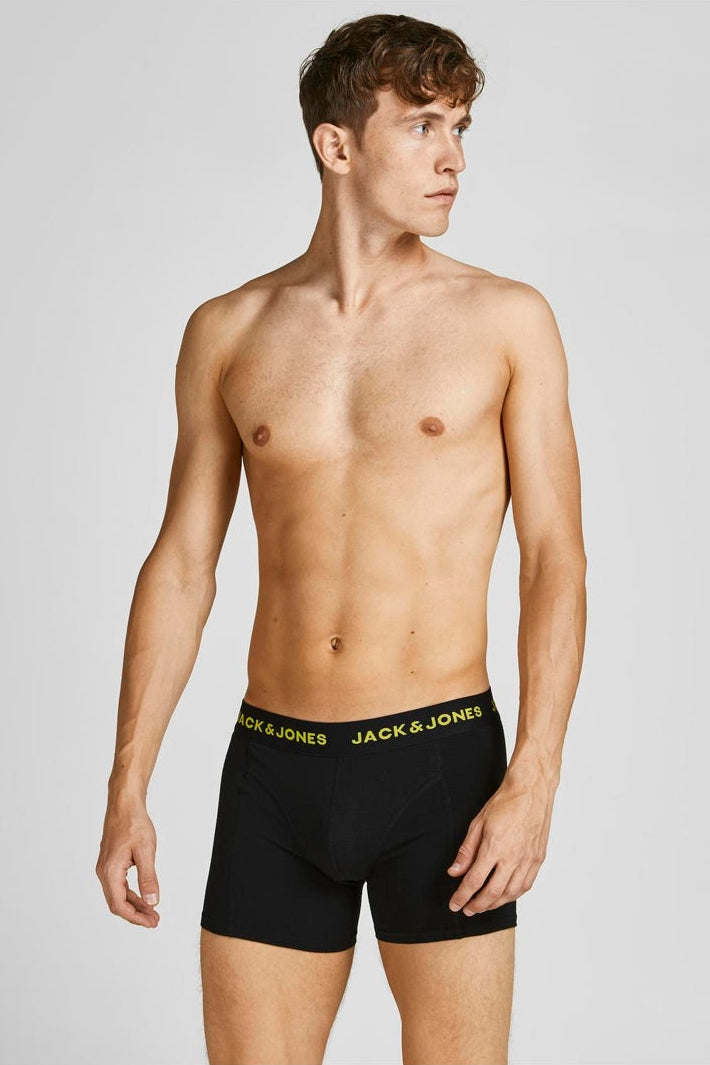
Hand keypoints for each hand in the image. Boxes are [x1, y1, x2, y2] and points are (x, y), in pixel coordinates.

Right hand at [95, 797, 160, 927]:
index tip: (151, 922)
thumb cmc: (134, 823)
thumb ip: (148, 878)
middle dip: (136, 914)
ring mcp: (105, 867)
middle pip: (117, 902)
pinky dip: (131, 893)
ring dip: (134, 904)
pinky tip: (143, 895)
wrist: (124, 804)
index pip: (119, 905)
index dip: (135, 917)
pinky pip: (119, 884)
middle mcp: (104, 871)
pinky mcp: (110, 862)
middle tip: (154, 920)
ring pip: (118, 894)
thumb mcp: (146, 851)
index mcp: (110, 871)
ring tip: (152, 911)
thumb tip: (152, 901)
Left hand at [446, 775, 554, 914]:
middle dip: (477, 905)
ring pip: (511, 894)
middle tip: (467, 910)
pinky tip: (504, 896)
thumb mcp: (478, 823)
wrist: (531, 791)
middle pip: (492, 893)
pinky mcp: (538, 859)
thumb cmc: (504, 803)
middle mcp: (513, 858)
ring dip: (495, 904)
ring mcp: (528, 860)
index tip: (454, 904)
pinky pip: (525, 885)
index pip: (474, 881)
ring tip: (483, 906)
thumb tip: (454, 872)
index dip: (462, 896)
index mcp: (494, 848)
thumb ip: (466, 851)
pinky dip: (513, 896)